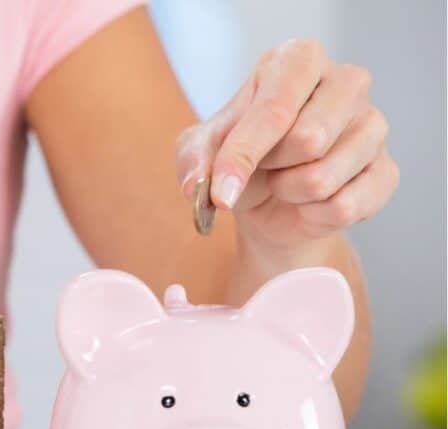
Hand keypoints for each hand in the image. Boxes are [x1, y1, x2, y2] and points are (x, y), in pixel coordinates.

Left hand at [176, 39, 398, 251]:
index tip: (220, 193)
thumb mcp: (202, 151)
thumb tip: (197, 187)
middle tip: (266, 164)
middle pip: (309, 140)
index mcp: (299, 60)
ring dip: (289, 193)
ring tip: (286, 180)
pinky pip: (344, 207)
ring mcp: (374, 126)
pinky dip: (313, 215)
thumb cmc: (240, 156)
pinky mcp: (386, 172)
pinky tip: (309, 201)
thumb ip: (194, 161)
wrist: (268, 199)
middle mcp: (347, 83)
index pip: (275, 110)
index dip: (242, 156)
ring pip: (323, 179)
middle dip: (271, 168)